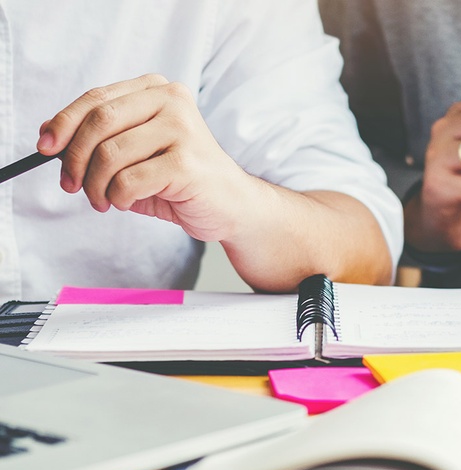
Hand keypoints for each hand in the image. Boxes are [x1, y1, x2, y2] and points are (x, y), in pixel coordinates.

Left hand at [35, 74, 394, 291]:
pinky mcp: (186, 163)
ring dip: (96, 185)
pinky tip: (126, 204)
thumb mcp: (142, 155)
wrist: (235, 207)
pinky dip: (118, 198)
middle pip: (97, 122)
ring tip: (104, 201)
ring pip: (110, 154)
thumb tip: (56, 148)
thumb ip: (106, 144)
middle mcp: (171, 102)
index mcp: (159, 92)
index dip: (63, 124)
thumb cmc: (188, 182)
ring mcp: (182, 130)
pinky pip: (129, 181)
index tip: (45, 149)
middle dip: (75, 159)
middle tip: (72, 185)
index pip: (95, 99)